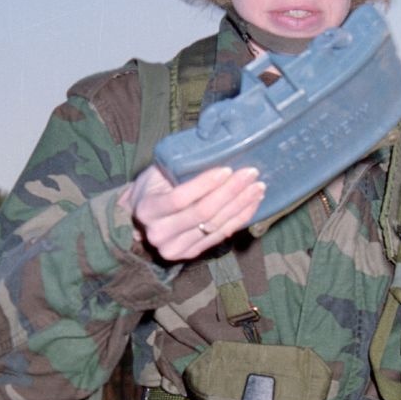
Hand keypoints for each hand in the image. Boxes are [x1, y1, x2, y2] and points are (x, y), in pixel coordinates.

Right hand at [117, 164, 265, 261]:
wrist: (142, 217)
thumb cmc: (153, 187)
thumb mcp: (157, 172)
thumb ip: (178, 166)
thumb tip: (216, 146)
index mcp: (147, 210)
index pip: (180, 198)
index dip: (205, 184)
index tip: (227, 169)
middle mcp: (159, 234)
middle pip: (202, 213)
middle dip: (230, 192)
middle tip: (251, 174)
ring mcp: (175, 248)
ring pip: (215, 225)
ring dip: (240, 205)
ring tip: (257, 187)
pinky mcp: (191, 253)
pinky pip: (221, 235)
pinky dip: (240, 218)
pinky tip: (252, 203)